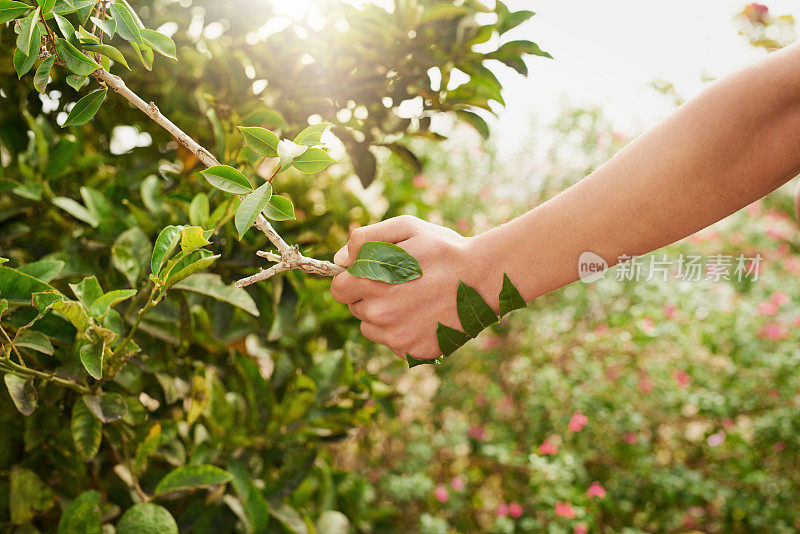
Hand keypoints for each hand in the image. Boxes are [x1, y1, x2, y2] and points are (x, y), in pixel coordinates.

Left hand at [330, 215, 497, 359]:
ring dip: (385, 317)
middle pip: (356, 309)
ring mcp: (397, 337)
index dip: (353, 280)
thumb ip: (365, 239)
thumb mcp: (405, 228)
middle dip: (370, 296)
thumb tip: (340, 261)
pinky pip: (395, 344)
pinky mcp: (414, 353)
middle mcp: (378, 314)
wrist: (484, 277)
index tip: (372, 275)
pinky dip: (405, 333)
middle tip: (402, 283)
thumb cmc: (444, 250)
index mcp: (369, 282)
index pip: (339, 289)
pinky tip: (426, 316)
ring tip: (415, 299)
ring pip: (372, 329)